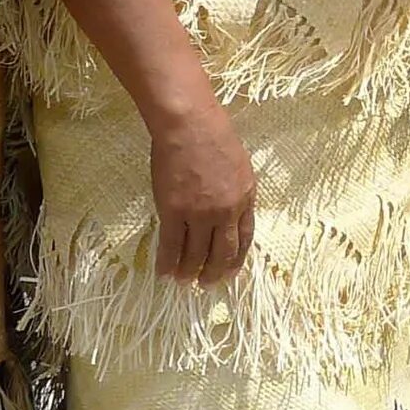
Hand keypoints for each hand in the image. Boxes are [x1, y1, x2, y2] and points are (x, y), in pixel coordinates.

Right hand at [148, 102, 257, 283]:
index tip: (230, 272)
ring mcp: (200, 213)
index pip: (244, 238)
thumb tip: (232, 211)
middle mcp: (226, 211)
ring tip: (183, 282)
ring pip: (195, 254)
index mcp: (246, 198)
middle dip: (214, 272)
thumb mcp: (240, 165)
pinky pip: (170, 245)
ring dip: (189, 272)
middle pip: (222, 252)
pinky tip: (163, 273)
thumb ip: (238, 191)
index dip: (236, 258)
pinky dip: (167, 262)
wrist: (190, 125)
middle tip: (206, 284)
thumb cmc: (215, 135)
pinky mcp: (174, 211)